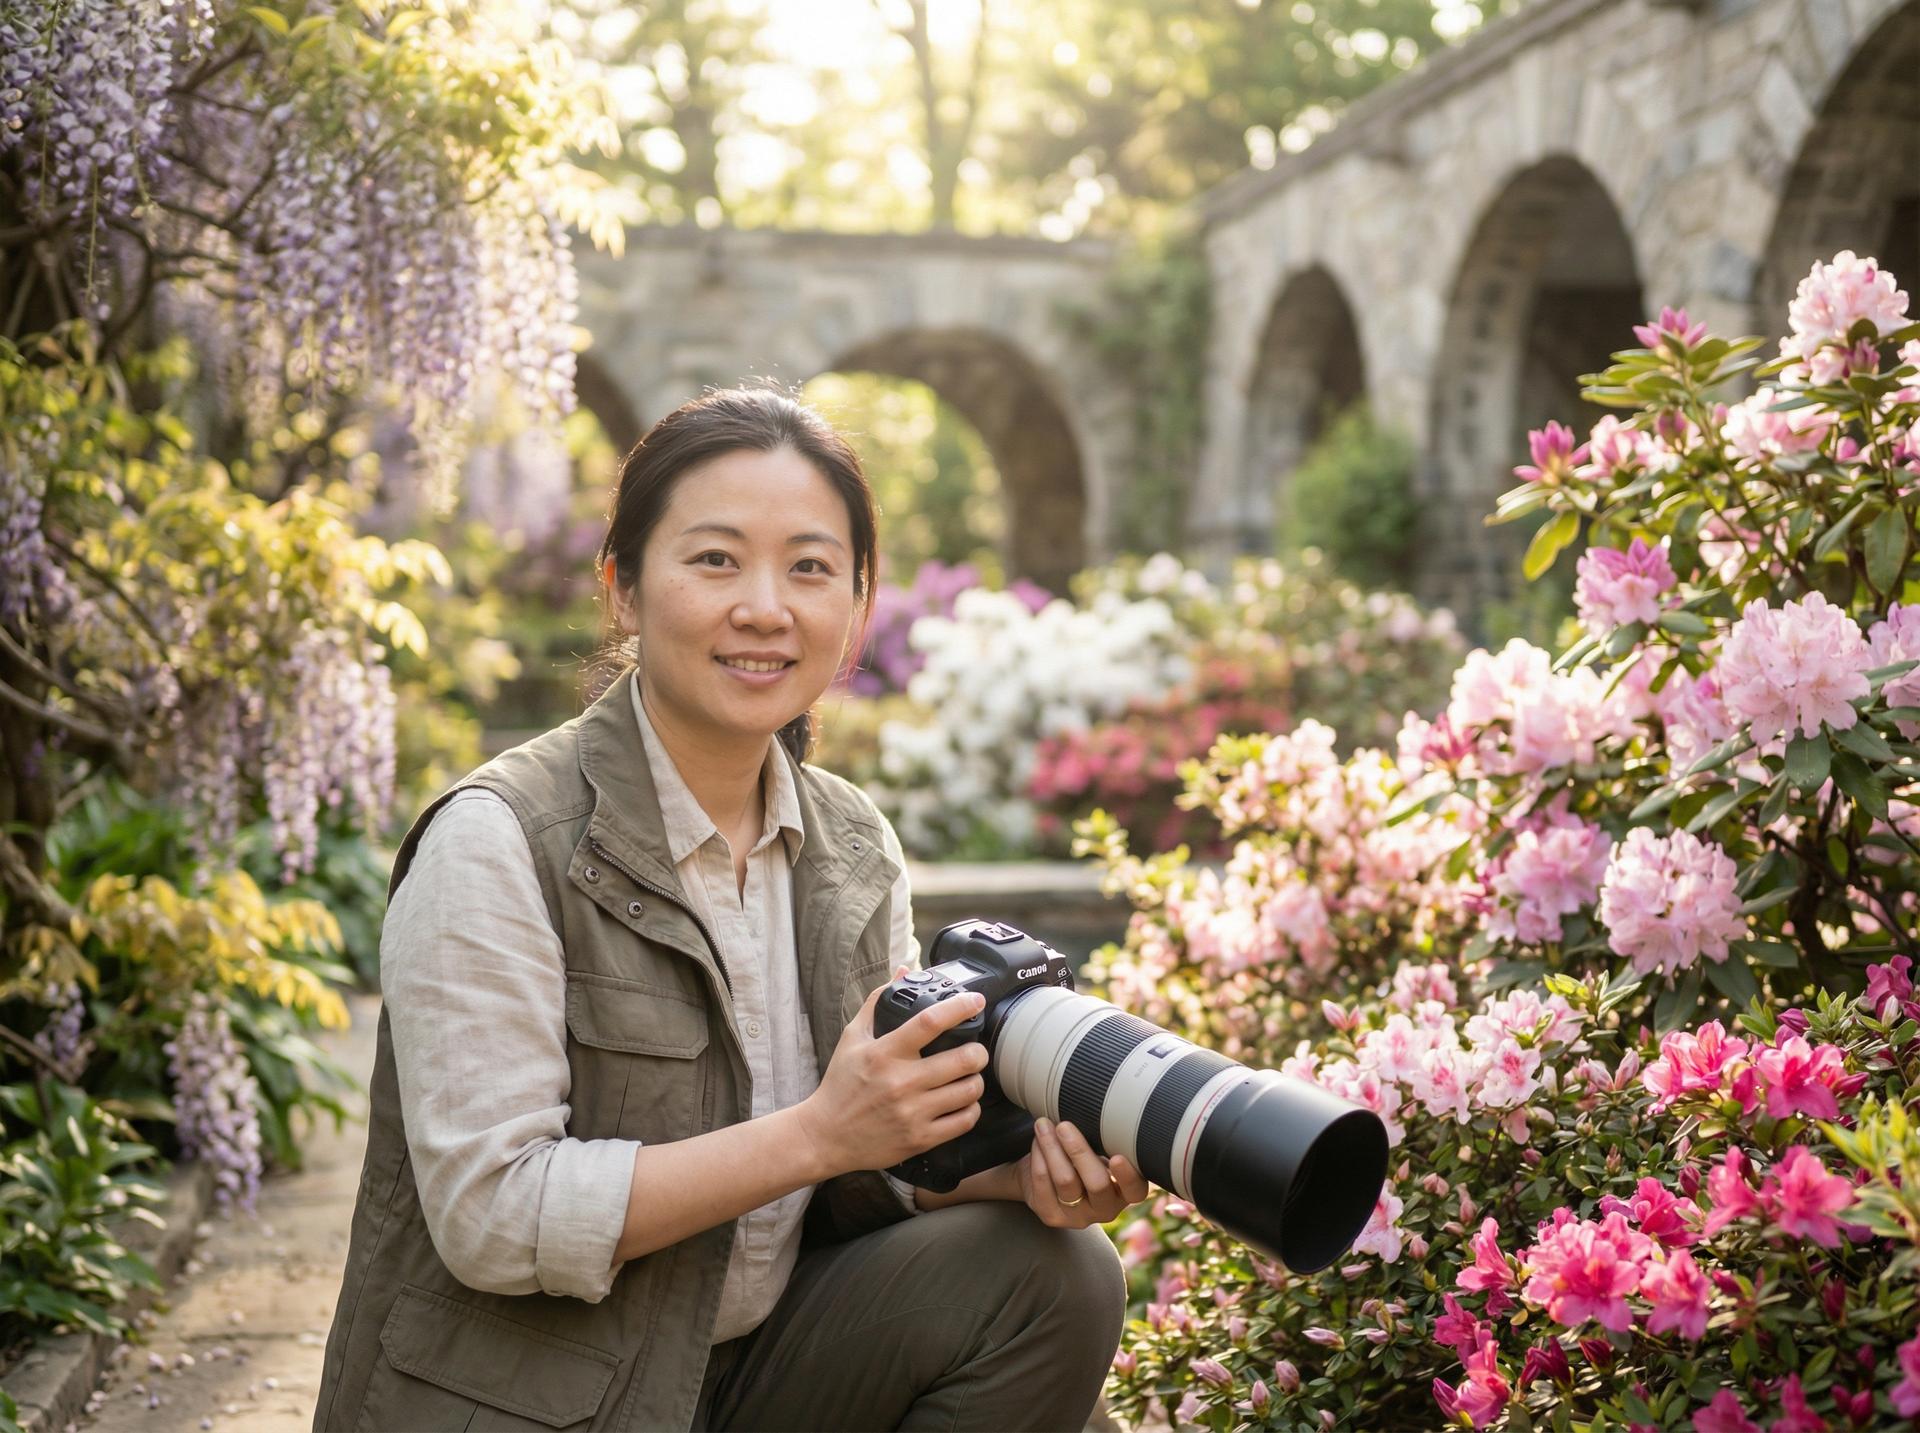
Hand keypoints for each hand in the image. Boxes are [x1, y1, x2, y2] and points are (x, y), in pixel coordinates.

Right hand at [794, 963, 989, 1178]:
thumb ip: (878, 1001)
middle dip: (978, 1051)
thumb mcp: (853, 1038)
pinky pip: (964, 1121)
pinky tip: (962, 1102)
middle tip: (976, 1049)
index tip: (976, 1001)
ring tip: (968, 1076)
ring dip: (975, 1080)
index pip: (930, 1022)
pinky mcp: (920, 1138)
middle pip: (963, 1059)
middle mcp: (901, 1082)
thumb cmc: (841, 1084)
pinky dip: (970, 1109)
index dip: (960, 1007)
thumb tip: (904, 971)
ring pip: (969, 1091)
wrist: (826, 1135)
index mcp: (884, 1053)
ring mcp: (912, 1112)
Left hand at [1014, 1116, 1148, 1229]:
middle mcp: (1104, 1209)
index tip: (1118, 1157)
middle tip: (1064, 1126)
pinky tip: (1037, 1140)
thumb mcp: (1099, 1150)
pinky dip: (1038, 1156)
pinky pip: (1043, 1182)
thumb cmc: (1081, 1157)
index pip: (1135, 1191)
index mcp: (1124, 1192)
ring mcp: (1078, 1216)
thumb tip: (1098, 1110)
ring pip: (1066, 1181)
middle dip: (1079, 1151)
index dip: (1128, 1176)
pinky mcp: (1051, 1215)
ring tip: (1044, 1125)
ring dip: (1052, 1148)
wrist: (1046, 1177)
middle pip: (1096, 1184)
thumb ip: (1105, 1141)